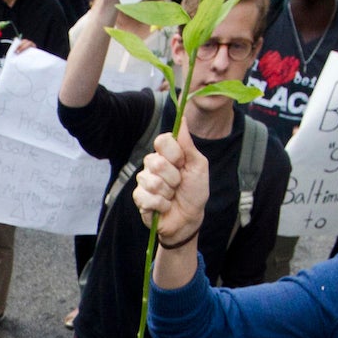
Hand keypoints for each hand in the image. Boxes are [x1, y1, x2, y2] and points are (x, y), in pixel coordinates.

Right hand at [134, 124, 208, 245]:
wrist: (189, 218)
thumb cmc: (195, 191)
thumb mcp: (198, 166)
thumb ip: (188, 144)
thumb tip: (182, 119)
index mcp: (167, 154)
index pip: (162, 140)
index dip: (174, 153)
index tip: (183, 163)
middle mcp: (152, 164)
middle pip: (156, 162)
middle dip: (174, 177)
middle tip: (179, 184)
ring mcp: (144, 181)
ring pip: (152, 181)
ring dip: (168, 193)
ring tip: (172, 196)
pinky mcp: (139, 198)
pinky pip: (147, 197)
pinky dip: (161, 205)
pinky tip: (164, 206)